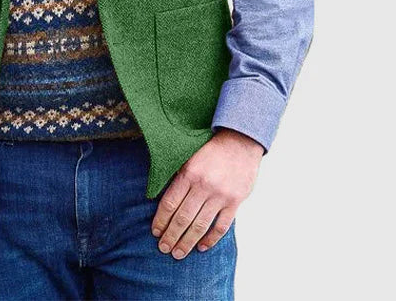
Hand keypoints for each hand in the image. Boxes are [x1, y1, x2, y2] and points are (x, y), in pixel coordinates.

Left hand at [151, 128, 263, 258]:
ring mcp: (221, 196)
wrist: (240, 142)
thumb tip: (162, 198)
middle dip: (171, 236)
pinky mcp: (235, 202)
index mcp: (189, 173)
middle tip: (163, 248)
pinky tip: (201, 247)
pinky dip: (211, 239)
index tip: (155, 232)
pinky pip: (221, 226)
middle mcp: (204, 186)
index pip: (170, 203)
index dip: (161, 220)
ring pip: (200, 225)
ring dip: (187, 242)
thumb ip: (178, 177)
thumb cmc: (210, 149)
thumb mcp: (189, 156)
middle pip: (183, 218)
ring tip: (178, 253)